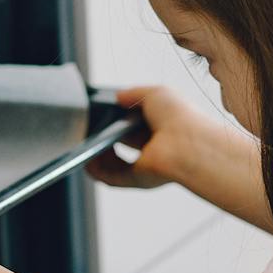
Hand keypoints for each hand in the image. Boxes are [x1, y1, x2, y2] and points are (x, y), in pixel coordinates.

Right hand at [85, 85, 221, 191]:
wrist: (187, 143)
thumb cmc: (179, 116)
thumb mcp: (155, 93)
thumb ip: (133, 93)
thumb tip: (117, 96)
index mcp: (158, 126)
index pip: (131, 125)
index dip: (114, 119)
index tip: (100, 114)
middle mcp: (151, 147)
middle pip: (119, 144)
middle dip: (101, 136)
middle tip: (89, 127)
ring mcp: (144, 165)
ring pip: (112, 163)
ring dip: (96, 154)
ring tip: (84, 142)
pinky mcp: (137, 179)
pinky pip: (110, 178)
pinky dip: (96, 170)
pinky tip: (87, 158)